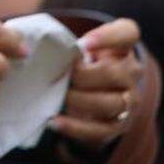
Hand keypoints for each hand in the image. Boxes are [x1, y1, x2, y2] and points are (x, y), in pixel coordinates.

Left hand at [54, 18, 142, 149]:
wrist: (92, 90)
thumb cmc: (78, 61)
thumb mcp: (76, 46)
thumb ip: (64, 43)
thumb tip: (33, 46)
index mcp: (121, 46)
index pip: (127, 33)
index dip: (107, 37)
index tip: (83, 44)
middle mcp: (131, 73)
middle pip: (115, 74)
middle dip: (83, 76)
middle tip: (60, 75)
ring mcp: (128, 100)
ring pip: (111, 103)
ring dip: (79, 100)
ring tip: (59, 96)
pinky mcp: (118, 125)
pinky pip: (101, 131)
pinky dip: (76, 127)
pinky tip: (55, 121)